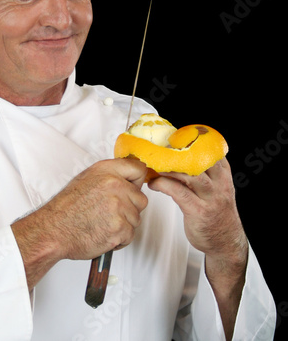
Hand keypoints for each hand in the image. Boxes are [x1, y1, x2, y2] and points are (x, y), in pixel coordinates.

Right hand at [11, 158, 148, 288]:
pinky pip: (130, 234)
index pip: (139, 169)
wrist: (54, 229)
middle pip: (141, 199)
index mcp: (107, 170)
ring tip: (103, 223)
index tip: (132, 188)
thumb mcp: (87, 178)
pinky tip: (103, 233)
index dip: (136, 182)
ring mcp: (119, 206)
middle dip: (129, 208)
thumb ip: (110, 175)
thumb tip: (129, 178)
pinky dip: (119, 239)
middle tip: (110, 212)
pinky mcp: (120, 228)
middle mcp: (115, 185)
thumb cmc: (67, 207)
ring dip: (124, 225)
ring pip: (136, 218)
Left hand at [147, 157, 247, 339]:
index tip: (172, 135)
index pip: (210, 151)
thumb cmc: (216, 213)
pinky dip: (163, 185)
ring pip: (189, 175)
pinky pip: (179, 193)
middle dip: (176, 152)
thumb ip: (203, 172)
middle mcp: (219, 184)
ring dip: (167, 168)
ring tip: (152, 164)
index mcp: (223, 175)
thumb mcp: (216, 188)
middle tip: (158, 148)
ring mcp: (210, 198)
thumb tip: (177, 155)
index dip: (191, 141)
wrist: (226, 242)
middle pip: (199, 160)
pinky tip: (153, 183)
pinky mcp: (199, 211)